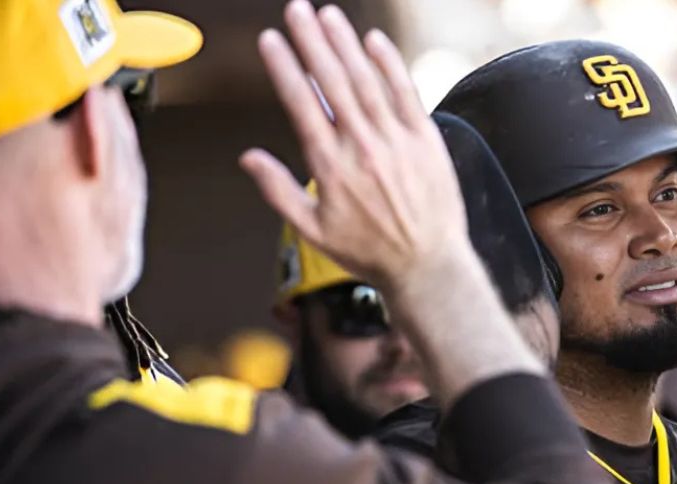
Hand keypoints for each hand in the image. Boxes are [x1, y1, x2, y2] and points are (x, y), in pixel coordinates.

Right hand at [240, 0, 469, 293]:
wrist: (427, 264)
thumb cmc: (370, 251)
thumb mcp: (313, 231)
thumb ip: (278, 191)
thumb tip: (249, 158)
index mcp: (330, 166)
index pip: (301, 104)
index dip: (284, 68)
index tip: (271, 41)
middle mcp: (362, 146)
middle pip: (332, 81)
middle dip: (312, 41)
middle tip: (296, 9)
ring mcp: (396, 140)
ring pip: (366, 80)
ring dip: (345, 43)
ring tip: (328, 15)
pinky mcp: (425, 139)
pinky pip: (405, 93)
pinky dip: (390, 65)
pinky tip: (374, 41)